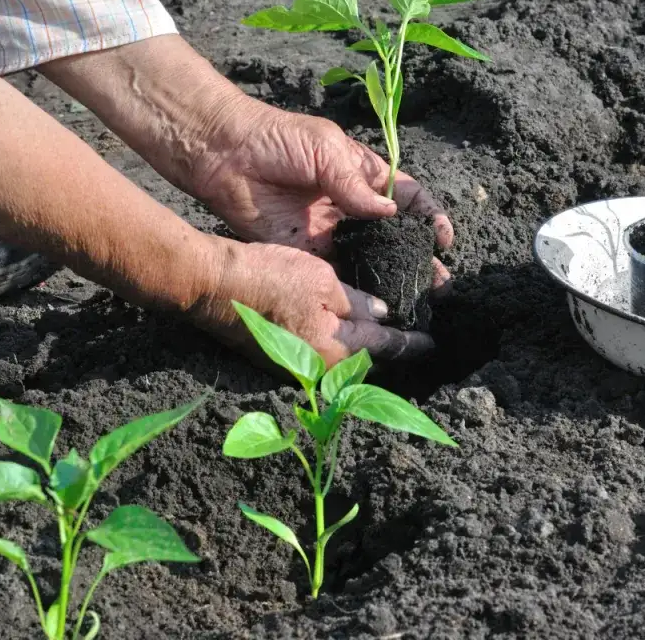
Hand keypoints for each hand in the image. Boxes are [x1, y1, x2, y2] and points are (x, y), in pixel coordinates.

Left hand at [173, 96, 453, 284]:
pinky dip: (357, 286)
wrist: (225, 154)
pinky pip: (336, 271)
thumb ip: (357, 185)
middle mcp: (351, 205)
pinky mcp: (306, 250)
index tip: (444, 238)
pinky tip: (377, 301)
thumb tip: (390, 214)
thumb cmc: (278, 139)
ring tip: (419, 297)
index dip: (429, 216)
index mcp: (362, 173)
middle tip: (440, 282)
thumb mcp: (327, 150)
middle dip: (418, 255)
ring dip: (393, 275)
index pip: (407, 197)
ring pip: (370, 257)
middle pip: (394, 234)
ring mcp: (330, 230)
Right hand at [195, 240, 433, 365]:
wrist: (211, 286)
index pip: (386, 347)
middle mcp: (318, 367)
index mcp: (335, 349)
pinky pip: (322, 353)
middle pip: (366, 361)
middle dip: (391, 350)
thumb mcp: (322, 280)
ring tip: (386, 333)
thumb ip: (356, 300)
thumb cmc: (267, 278)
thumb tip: (382, 314)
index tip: (433, 342)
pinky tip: (346, 329)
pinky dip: (340, 343)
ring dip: (366, 348)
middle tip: (413, 337)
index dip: (411, 343)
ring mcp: (295, 365)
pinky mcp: (279, 356)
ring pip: (343, 358)